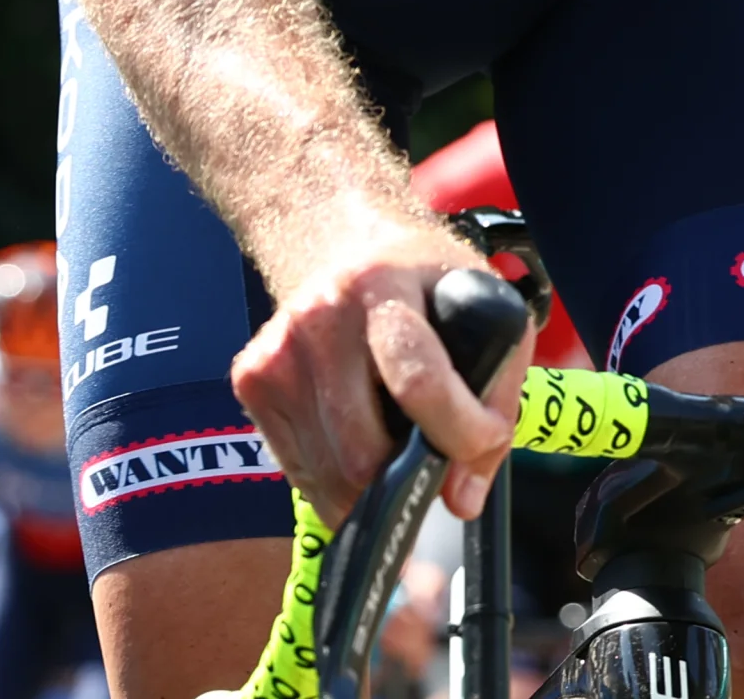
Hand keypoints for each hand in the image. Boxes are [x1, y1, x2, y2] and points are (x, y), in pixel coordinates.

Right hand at [232, 205, 517, 525]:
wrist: (341, 241)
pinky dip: (335, 479)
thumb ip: (493, 403)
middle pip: (362, 450)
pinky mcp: (250, 380)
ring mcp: (277, 351)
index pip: (418, 380)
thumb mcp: (484, 312)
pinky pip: (299, 471)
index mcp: (384, 287)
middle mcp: (319, 317)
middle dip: (408, 479)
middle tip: (432, 465)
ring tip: (394, 446)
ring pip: (328, 476)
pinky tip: (356, 438)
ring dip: (371, 487)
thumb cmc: (423, 285)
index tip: (481, 443)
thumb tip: (461, 500)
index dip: (458, 432)